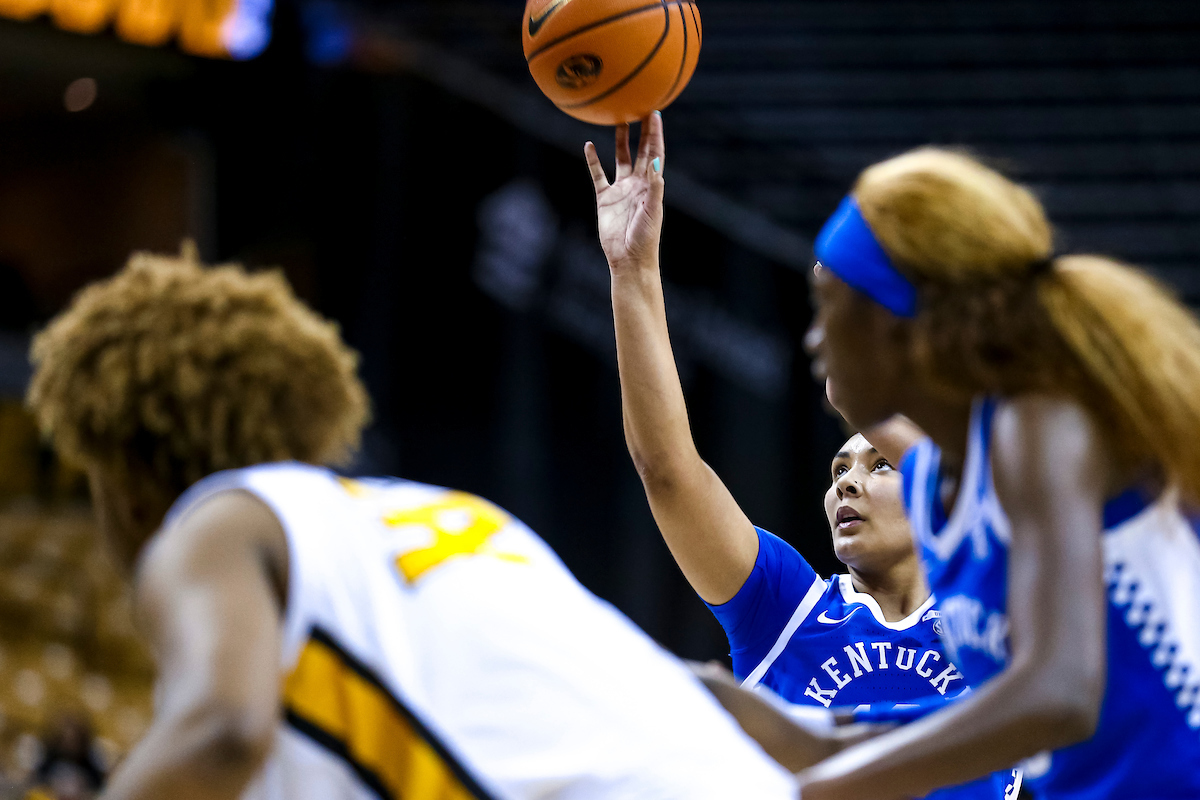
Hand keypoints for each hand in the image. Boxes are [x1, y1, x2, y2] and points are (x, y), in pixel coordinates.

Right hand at [585, 112, 665, 272]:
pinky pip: (598, 174)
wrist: (628, 259)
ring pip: (621, 158)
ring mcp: (621, 189)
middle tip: (640, 107)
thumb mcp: (652, 212)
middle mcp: (637, 183)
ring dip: (620, 140)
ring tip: (618, 119)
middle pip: (641, 150)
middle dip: (642, 130)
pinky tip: (588, 145)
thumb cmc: (645, 238)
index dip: (656, 134)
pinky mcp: (605, 198)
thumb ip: (654, 188)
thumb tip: (657, 163)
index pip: (656, 153)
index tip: (655, 113)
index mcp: (651, 184)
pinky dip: (593, 160)